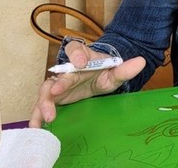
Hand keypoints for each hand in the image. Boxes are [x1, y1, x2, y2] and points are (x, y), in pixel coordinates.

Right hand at [28, 41, 145, 127]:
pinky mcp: (54, 99)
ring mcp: (58, 84)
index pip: (75, 49)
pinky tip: (36, 127)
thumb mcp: (115, 71)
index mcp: (81, 57)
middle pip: (59, 75)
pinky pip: (42, 106)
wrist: (97, 76)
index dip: (76, 54)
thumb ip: (125, 68)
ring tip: (48, 116)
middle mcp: (66, 70)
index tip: (80, 62)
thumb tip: (141, 61)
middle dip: (59, 83)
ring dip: (45, 103)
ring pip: (47, 91)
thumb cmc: (104, 71)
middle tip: (57, 92)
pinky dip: (37, 115)